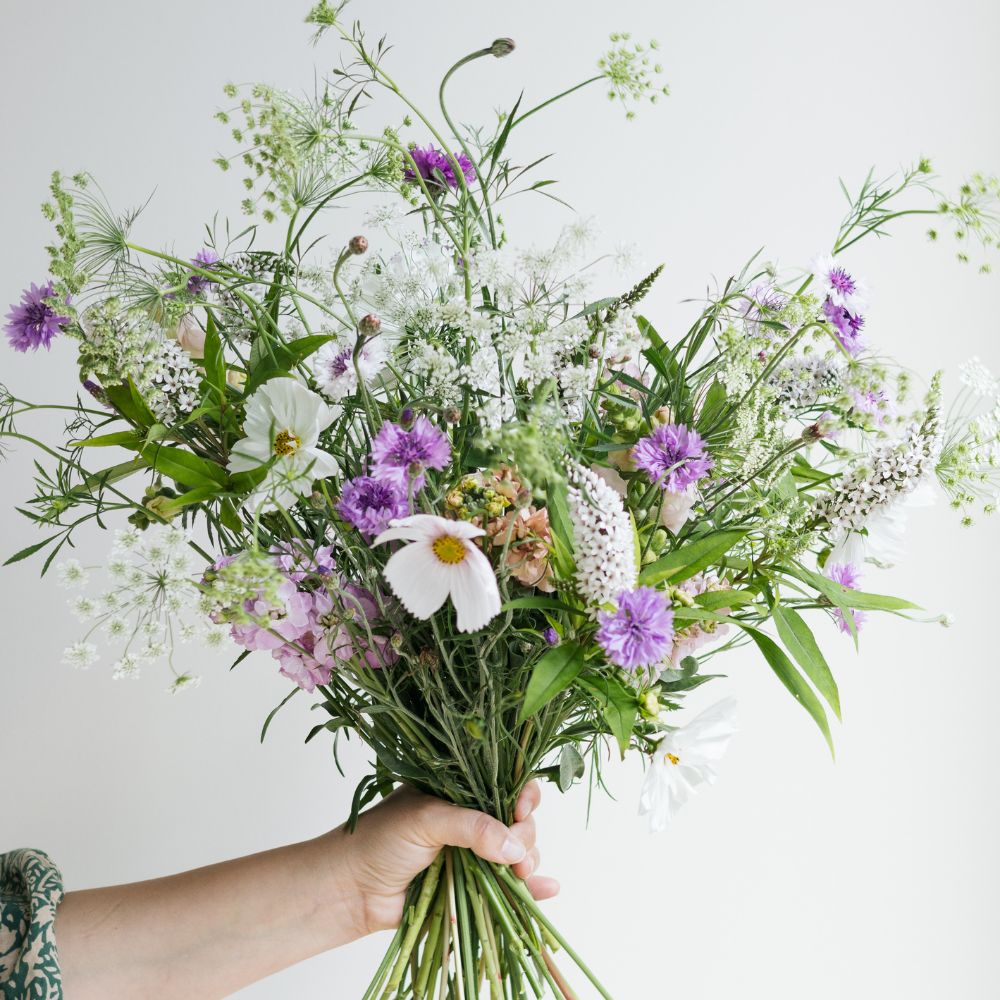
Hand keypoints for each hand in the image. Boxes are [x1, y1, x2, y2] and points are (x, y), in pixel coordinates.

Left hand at [339, 781, 558, 934]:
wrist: (350, 890)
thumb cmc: (379, 840)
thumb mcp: (426, 819)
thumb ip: (472, 827)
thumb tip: (515, 848)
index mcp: (460, 791)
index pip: (504, 784)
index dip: (521, 794)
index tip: (521, 808)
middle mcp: (471, 820)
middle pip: (519, 821)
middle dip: (525, 835)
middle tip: (516, 855)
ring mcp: (473, 854)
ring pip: (519, 854)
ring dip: (529, 863)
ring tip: (521, 876)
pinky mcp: (472, 888)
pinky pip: (509, 887)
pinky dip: (532, 890)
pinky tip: (546, 890)